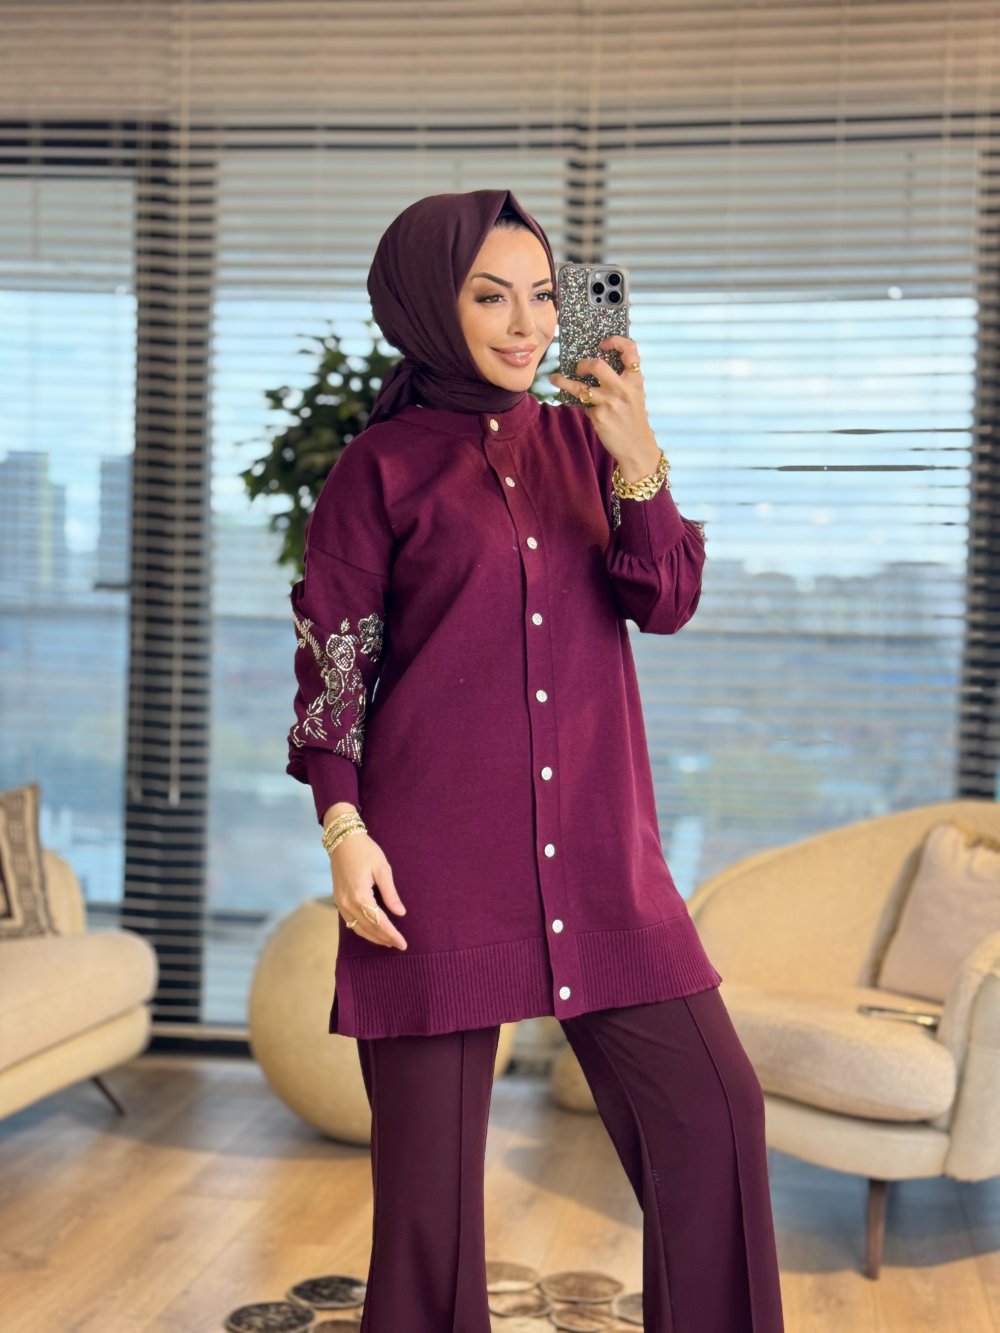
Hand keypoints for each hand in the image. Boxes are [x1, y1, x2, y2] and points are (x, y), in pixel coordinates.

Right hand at [330, 831, 407, 949]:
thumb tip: (400, 913)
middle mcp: (348, 903)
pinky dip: (362, 930)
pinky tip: (372, 931)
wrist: (342, 840)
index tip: (403, 944)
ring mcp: (341, 903)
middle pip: (368, 928)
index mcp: (360, 895)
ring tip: (388, 941)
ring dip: (373, 937)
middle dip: (384, 938)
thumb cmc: (365, 851)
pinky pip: (350, 922)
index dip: (392, 934)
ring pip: (357, 928)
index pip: (379, 922)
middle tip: (399, 945)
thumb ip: (391, 893)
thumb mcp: (382, 869)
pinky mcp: (339, 900)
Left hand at [548, 336, 660, 473]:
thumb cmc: (633, 417)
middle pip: (598, 366)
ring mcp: (610, 403)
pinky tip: (582, 407)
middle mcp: (623, 389)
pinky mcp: (600, 417)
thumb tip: (595, 365)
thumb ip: (622, 379)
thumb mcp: (635, 394)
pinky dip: (583, 406)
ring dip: (564, 382)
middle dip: (584, 364)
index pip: (631, 351)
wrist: (637, 446)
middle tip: (578, 368)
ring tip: (555, 379)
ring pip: (581, 388)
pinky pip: (584, 406)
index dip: (616, 341)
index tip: (602, 344)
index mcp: (635, 380)